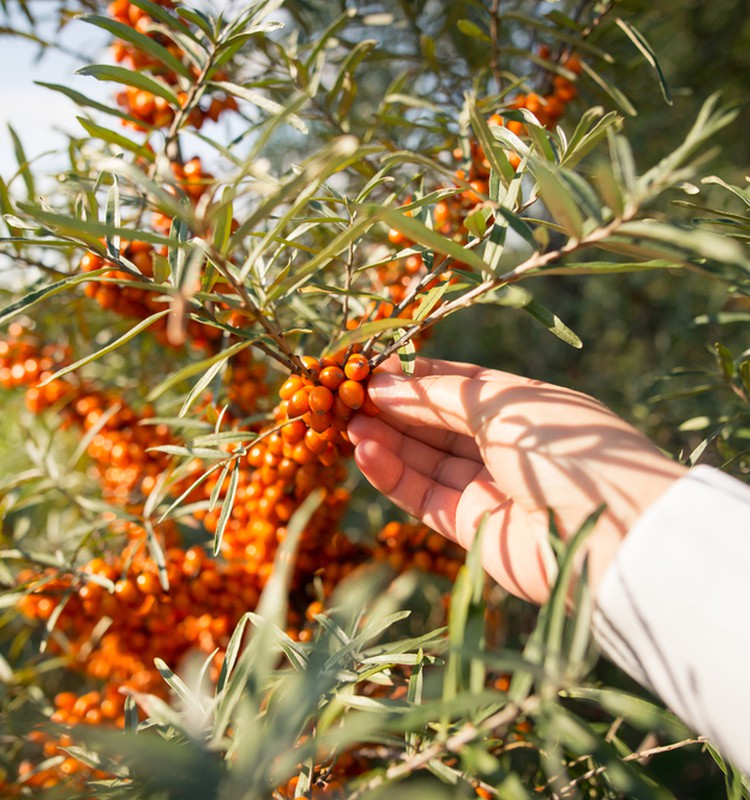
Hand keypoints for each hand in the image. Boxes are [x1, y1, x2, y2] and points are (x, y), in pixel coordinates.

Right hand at [348, 357, 686, 603]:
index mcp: (523, 406)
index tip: (371, 369)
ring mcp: (487, 487)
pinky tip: (362, 450)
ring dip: (384, 439)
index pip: (458, 386)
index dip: (414, 378)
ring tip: (345, 423)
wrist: (608, 531)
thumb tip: (385, 382)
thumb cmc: (564, 447)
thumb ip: (438, 395)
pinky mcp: (470, 527)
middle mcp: (504, 445)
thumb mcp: (502, 403)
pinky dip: (390, 472)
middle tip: (346, 396)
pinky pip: (421, 494)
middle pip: (434, 423)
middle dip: (392, 408)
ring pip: (423, 458)